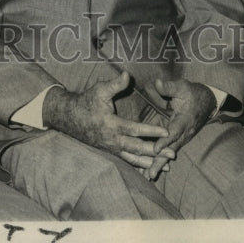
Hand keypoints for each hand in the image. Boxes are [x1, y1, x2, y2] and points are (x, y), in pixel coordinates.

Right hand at [42, 72, 174, 173]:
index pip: (135, 130)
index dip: (151, 131)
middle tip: (173, 154)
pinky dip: (141, 165)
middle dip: (156, 152)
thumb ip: (114, 84)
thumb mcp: (99, 90)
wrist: (70, 117)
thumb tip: (127, 74)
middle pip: (138, 149)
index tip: (167, 132)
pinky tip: (151, 168)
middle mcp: (113, 140)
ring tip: (167, 168)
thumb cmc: (86, 101)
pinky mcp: (111, 151)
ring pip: (134, 159)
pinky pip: (128, 161)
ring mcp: (112, 148)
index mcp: (112, 125)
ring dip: (151, 163)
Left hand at [145, 78, 214, 180]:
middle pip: (171, 149)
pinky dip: (162, 161)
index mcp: (185, 120)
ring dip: (160, 164)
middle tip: (149, 173)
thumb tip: (156, 83)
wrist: (208, 101)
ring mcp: (183, 138)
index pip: (174, 132)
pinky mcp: (180, 139)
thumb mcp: (182, 86)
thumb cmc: (192, 93)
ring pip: (170, 153)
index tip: (154, 149)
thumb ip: (169, 87)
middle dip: (160, 161)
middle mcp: (185, 133)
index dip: (164, 141)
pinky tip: (152, 169)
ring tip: (148, 175)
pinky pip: (170, 151)